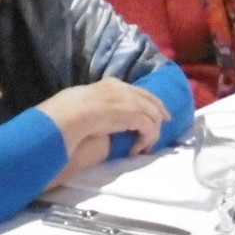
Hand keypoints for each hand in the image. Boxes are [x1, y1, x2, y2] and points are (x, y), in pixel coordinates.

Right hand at [36, 78, 170, 156]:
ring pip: (154, 116)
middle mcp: (125, 90)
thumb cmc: (69, 109)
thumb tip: (91, 112)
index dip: (148, 100)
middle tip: (165, 123)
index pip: (137, 91)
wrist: (72, 113)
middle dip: (160, 112)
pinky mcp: (135, 115)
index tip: (155, 109)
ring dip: (151, 134)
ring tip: (144, 147)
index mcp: (112, 84)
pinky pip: (149, 129)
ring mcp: (131, 101)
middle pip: (151, 100)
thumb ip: (94, 104)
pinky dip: (146, 140)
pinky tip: (135, 150)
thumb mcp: (84, 101)